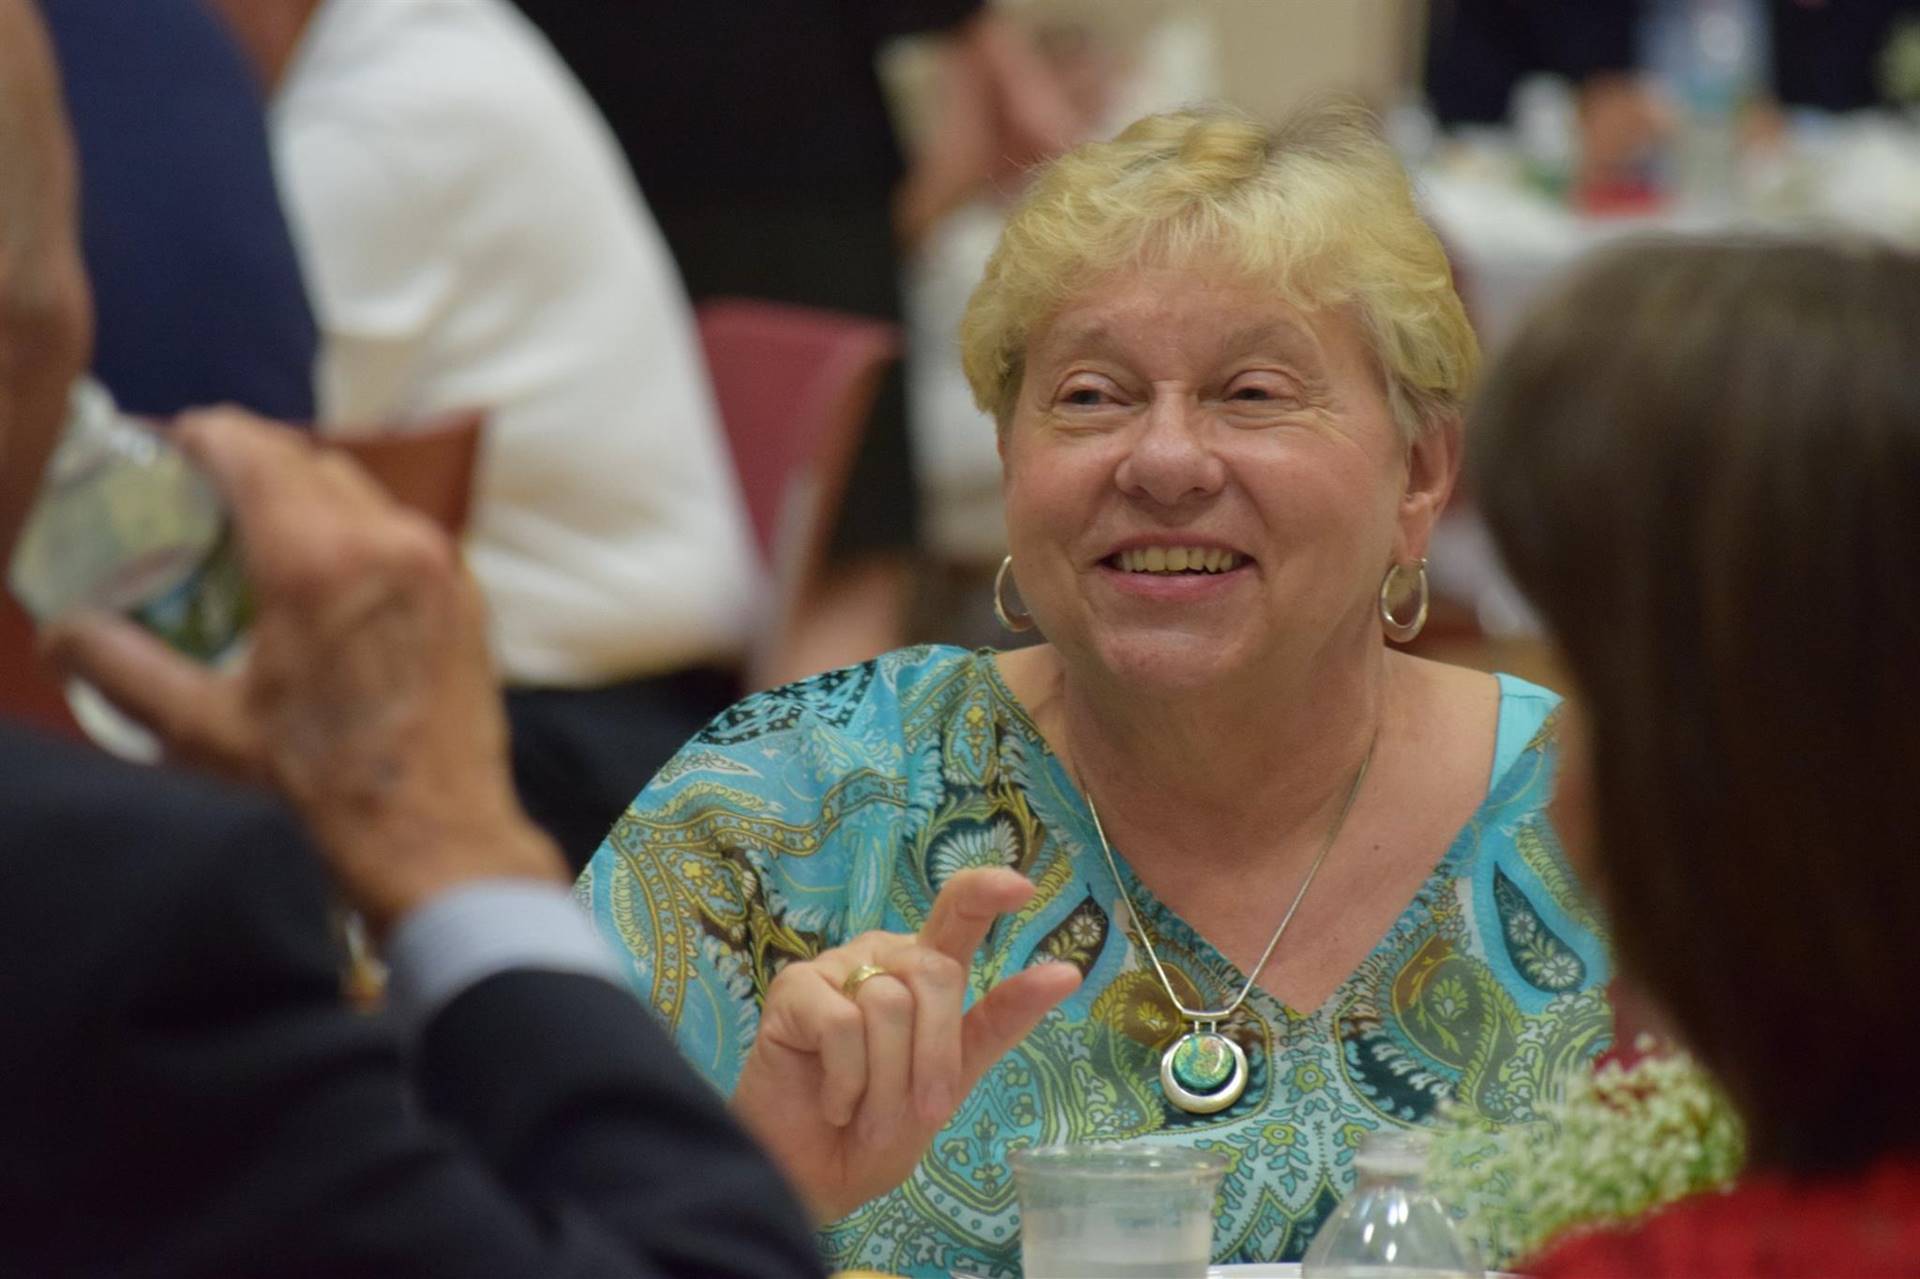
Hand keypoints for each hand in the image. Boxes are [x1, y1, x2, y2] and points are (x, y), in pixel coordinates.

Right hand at [44, 407, 563, 932]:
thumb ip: (122, 667)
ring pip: (356, 489)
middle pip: (303, 458)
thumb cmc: (319, 777)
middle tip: (204, 491)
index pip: (248, 449)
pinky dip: (355, 529)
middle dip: (249, 460)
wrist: (433, 826)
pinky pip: (398, 529)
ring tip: (259, 529)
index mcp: (316, 558)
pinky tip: (327, 572)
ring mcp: (437, 558)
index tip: (171, 448)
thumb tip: (64, 633)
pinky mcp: (465, 586)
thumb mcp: (204, 726)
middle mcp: (385, 538)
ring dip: (304, 492)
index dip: (201, 437)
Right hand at [732, 867, 1081, 1222]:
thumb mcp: (954, 1078)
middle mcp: (883, 956)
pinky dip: (846, 1081)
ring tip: (865, 1115)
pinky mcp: (793, 989)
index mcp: (925, 969)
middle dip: (936, 1056)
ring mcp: (835, 967)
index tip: (1023, 887)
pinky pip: (841, 1026)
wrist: (816, 1177)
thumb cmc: (881, 1128)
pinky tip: (834, 1101)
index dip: (986, 892)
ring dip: (886, 1083)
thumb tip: (1067, 973)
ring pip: (889, 1007)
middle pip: (936, 974)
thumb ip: (1000, 1022)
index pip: (958, 912)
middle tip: (923, 1112)